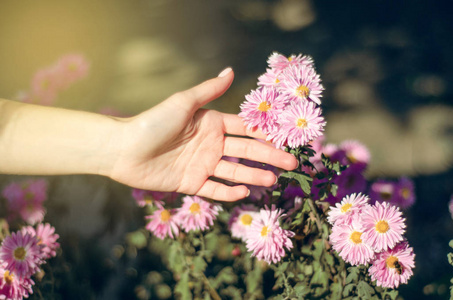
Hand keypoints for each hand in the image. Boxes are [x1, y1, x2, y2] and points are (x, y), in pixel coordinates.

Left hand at [107, 68, 297, 200]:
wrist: (123, 149)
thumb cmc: (153, 122)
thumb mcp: (183, 103)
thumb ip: (209, 90)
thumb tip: (231, 69)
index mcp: (211, 124)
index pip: (245, 129)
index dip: (265, 134)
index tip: (286, 138)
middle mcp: (210, 144)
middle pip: (245, 151)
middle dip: (268, 157)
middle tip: (290, 164)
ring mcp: (201, 165)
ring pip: (234, 172)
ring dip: (253, 176)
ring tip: (272, 180)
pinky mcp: (191, 183)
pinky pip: (214, 189)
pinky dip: (229, 192)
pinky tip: (244, 192)